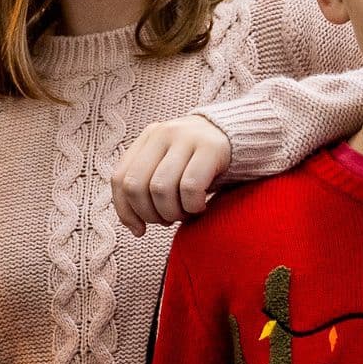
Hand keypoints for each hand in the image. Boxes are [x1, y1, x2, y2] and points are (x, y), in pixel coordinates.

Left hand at [111, 115, 234, 234]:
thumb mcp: (170, 166)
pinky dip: (192, 206)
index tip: (139, 230)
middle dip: (149, 213)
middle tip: (167, 220)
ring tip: (185, 214)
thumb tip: (134, 226)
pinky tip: (200, 206)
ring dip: (171, 212)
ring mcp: (186, 138)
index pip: (120, 178)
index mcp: (147, 138)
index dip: (125, 210)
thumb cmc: (200, 163)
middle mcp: (163, 134)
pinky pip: (190, 187)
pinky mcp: (211, 148)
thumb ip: (148, 185)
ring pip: (161, 188)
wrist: (242, 136)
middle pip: (137, 185)